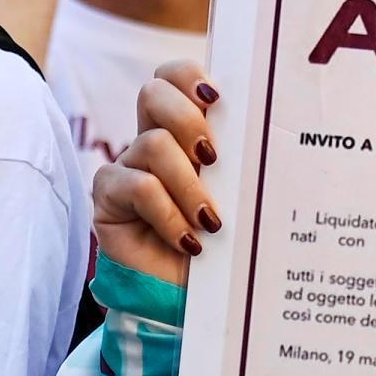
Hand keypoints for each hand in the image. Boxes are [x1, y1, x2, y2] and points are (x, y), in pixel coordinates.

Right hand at [90, 61, 224, 286]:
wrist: (190, 299)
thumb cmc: (222, 244)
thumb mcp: (236, 194)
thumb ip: (238, 158)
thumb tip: (267, 126)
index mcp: (185, 130)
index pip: (173, 77)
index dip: (188, 76)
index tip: (217, 99)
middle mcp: (152, 140)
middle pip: (152, 92)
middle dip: (187, 118)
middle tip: (213, 158)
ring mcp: (127, 167)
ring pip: (152, 143)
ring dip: (188, 184)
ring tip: (210, 221)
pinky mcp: (108, 198)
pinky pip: (137, 186)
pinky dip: (169, 214)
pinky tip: (188, 242)